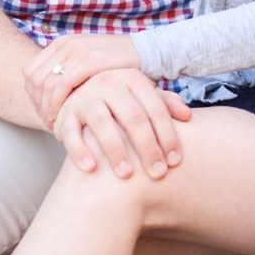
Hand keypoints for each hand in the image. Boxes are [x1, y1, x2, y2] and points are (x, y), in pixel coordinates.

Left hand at [25, 33, 142, 128]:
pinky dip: (58, 104)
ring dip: (46, 108)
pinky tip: (61, 117)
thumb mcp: (86, 64)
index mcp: (62, 43)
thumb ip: (67, 74)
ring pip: (46, 84)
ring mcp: (78, 49)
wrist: (147, 52)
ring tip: (54, 124)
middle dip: (37, 105)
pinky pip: (63, 85)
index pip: (30, 72)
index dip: (32, 96)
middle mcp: (67, 44)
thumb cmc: (116, 66)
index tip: (43, 113)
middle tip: (47, 122)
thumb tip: (42, 98)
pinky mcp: (91, 59)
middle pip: (35, 80)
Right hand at [52, 69, 191, 179]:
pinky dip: (80, 151)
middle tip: (157, 174)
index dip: (168, 135)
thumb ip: (165, 104)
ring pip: (103, 125)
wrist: (77, 95)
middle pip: (133, 118)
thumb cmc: (120, 101)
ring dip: (115, 151)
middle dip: (147, 148)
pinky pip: (72, 134)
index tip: (175, 161)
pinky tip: (91, 169)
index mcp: (133, 79)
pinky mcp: (66, 115)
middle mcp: (109, 84)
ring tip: (127, 175)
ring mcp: (86, 98)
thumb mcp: (142, 97)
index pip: (156, 108)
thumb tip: (188, 117)